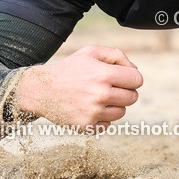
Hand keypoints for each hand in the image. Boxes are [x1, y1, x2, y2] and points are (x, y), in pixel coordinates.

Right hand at [19, 46, 143, 130]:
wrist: (41, 90)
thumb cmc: (69, 68)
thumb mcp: (90, 52)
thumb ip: (117, 55)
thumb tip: (135, 70)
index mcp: (104, 74)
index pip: (137, 80)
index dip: (131, 78)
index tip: (121, 77)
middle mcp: (100, 95)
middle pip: (133, 97)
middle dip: (125, 91)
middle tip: (109, 87)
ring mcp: (93, 113)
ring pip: (122, 112)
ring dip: (114, 105)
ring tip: (97, 97)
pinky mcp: (86, 126)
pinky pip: (108, 124)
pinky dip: (102, 118)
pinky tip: (89, 108)